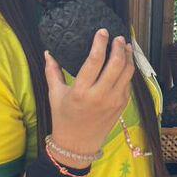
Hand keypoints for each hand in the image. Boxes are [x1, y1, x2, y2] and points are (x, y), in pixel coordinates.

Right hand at [44, 30, 135, 168]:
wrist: (78, 144)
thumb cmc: (64, 118)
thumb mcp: (55, 95)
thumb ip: (52, 72)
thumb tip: (48, 52)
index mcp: (81, 91)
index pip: (95, 61)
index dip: (100, 43)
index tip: (103, 31)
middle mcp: (100, 95)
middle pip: (116, 64)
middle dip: (119, 47)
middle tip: (118, 37)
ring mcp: (114, 101)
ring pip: (127, 72)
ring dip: (128, 56)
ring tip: (125, 45)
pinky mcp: (123, 105)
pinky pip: (129, 83)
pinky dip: (129, 70)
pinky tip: (126, 62)